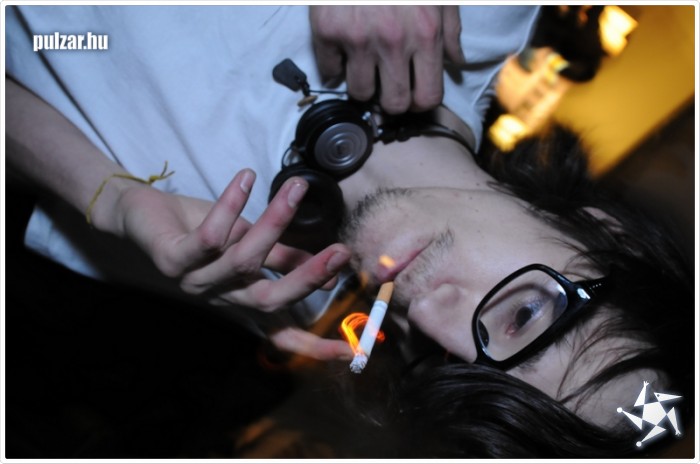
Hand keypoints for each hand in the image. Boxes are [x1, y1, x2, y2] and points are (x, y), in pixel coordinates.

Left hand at [116, 169, 352, 357]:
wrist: (139, 213)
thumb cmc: (198, 228)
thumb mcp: (248, 241)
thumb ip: (282, 257)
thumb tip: (328, 270)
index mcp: (240, 296)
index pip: (279, 330)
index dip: (312, 345)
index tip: (350, 351)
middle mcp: (220, 295)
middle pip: (268, 299)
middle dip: (307, 277)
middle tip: (340, 252)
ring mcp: (195, 280)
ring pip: (243, 260)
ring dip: (274, 222)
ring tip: (296, 187)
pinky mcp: (172, 258)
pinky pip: (209, 237)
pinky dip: (231, 205)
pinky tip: (246, 178)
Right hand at [310, 5, 464, 113]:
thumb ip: (450, 31)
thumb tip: (456, 63)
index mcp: (425, 34)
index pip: (427, 97)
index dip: (420, 101)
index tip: (412, 94)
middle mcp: (392, 41)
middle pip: (393, 103)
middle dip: (391, 98)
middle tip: (387, 85)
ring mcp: (357, 38)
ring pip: (359, 92)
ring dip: (362, 83)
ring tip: (364, 66)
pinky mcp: (327, 30)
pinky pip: (329, 70)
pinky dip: (334, 64)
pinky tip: (342, 50)